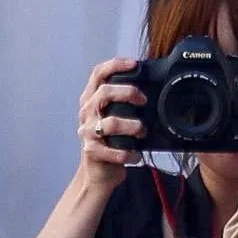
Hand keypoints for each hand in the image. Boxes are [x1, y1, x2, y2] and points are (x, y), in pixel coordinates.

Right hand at [76, 57, 147, 194]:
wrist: (98, 174)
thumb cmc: (110, 142)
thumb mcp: (114, 117)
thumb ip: (124, 103)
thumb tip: (151, 90)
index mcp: (91, 100)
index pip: (98, 74)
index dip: (115, 65)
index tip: (134, 64)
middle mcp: (87, 113)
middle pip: (104, 92)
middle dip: (128, 92)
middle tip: (143, 100)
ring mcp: (87, 132)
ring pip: (111, 122)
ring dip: (133, 126)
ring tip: (142, 132)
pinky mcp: (92, 152)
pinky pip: (114, 150)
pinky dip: (128, 152)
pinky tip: (135, 154)